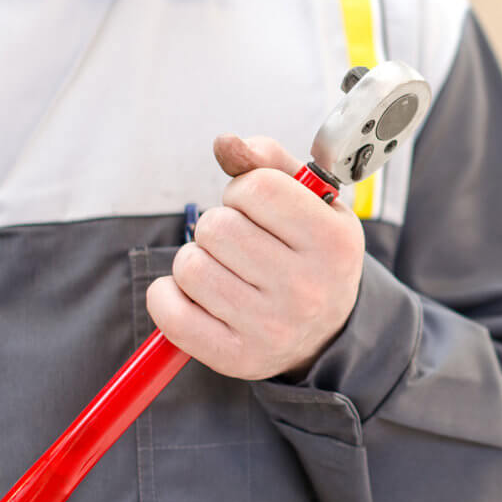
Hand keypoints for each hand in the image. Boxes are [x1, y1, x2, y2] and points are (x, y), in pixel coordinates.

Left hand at [146, 134, 364, 379]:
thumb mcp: (311, 203)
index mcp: (333, 242)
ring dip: (196, 260)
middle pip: (216, 227)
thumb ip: (269, 163)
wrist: (327, 331)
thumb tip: (225, 143)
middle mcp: (307, 288)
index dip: (244, 190)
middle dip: (219, 226)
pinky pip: (170, 311)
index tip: (258, 208)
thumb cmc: (310, 254)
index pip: (256, 187)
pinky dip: (168, 296)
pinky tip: (194, 295)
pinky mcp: (237, 358)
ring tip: (225, 270)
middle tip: (241, 243)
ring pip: (190, 266)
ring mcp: (272, 328)